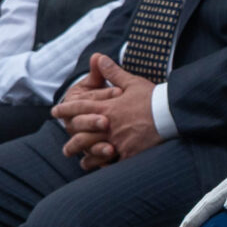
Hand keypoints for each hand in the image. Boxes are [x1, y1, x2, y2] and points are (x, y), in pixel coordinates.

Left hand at [57, 54, 161, 169]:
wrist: (171, 113)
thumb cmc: (153, 97)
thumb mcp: (132, 82)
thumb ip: (113, 72)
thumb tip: (98, 57)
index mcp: (107, 108)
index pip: (81, 108)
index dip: (66, 109)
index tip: (55, 111)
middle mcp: (109, 126)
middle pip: (83, 135)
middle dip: (72, 141)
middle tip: (65, 148)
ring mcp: (118, 141)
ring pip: (95, 151)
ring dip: (87, 157)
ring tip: (81, 162)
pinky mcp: (130, 153)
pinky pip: (114, 162)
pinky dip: (107, 166)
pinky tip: (103, 169)